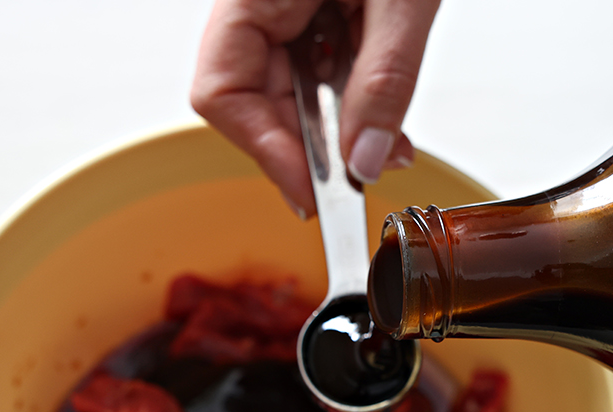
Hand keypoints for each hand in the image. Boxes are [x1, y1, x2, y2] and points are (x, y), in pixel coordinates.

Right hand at [190, 0, 440, 217]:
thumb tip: (364, 162)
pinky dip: (351, 104)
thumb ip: (384, 82)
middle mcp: (257, 3)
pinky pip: (316, 75)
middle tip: (366, 175)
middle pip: (254, 102)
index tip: (316, 191)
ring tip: (389, 140)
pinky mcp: (312, 16)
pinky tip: (382, 113)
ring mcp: (282, 10)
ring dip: (338, 131)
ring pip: (288, 97)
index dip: (265, 151)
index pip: (223, 91)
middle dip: (313, 148)